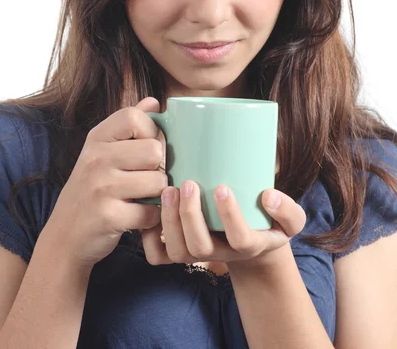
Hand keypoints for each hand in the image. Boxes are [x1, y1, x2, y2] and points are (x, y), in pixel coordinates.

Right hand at [42, 97, 166, 269]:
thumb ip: (129, 125)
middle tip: (146, 178)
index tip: (147, 148)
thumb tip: (155, 102)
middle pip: (154, 150)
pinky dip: (150, 219)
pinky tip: (137, 217)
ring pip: (157, 182)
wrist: (64, 237)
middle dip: (158, 168)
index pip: (135, 117)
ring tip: (142, 198)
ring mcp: (100, 187)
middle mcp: (96, 158)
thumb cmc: (91, 189)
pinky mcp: (108, 216)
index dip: (151, 132)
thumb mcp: (102, 151)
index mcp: (97, 138)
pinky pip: (151, 212)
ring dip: (157, 195)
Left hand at [141, 181, 306, 267]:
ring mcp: (198, 254)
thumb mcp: (290, 220)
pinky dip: (149, 236)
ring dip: (170, 222)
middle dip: (191, 216)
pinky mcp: (180, 253)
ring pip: (178, 251)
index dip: (231, 217)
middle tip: (188, 184)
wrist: (251, 242)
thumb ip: (288, 210)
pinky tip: (152, 208)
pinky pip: (159, 256)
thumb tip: (268, 196)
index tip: (223, 188)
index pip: (241, 239)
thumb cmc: (269, 223)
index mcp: (249, 244)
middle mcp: (221, 254)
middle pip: (201, 248)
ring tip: (168, 190)